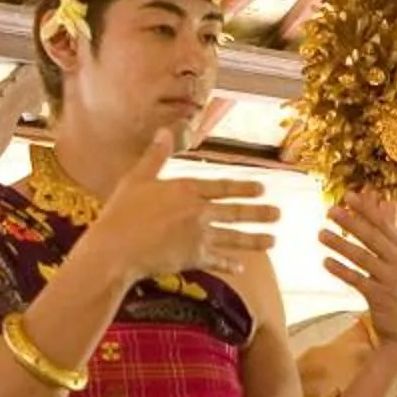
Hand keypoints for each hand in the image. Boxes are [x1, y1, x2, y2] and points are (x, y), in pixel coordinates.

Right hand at [92, 139, 280, 282]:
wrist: (117, 248)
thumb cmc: (122, 212)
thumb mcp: (137, 178)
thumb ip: (156, 156)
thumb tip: (166, 130)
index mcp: (186, 190)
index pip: (222, 187)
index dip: (243, 188)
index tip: (262, 189)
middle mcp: (198, 212)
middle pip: (234, 212)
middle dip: (259, 213)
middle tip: (278, 214)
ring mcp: (198, 237)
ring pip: (233, 237)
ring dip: (254, 239)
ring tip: (273, 240)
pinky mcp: (193, 258)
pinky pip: (216, 260)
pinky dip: (229, 263)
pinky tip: (241, 267)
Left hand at [322, 192, 396, 359]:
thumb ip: (390, 230)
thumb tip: (385, 201)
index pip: (383, 224)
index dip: (366, 209)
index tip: (348, 195)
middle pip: (372, 237)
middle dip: (351, 222)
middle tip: (330, 210)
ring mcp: (391, 279)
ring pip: (362, 257)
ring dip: (341, 244)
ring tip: (320, 234)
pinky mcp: (380, 297)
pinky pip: (357, 280)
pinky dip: (341, 270)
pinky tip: (326, 262)